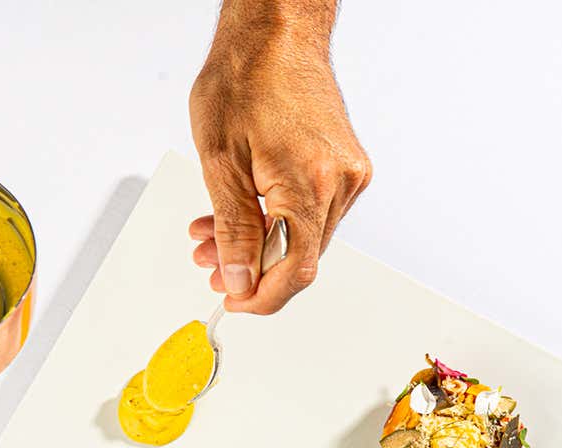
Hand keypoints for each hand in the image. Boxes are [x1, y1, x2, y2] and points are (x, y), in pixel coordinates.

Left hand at [188, 1, 370, 314]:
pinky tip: (246, 211)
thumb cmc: (247, 78)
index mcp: (310, 185)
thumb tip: (239, 277)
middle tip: (213, 265)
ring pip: (305, 235)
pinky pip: (313, 210)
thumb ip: (232, 229)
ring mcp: (348, 174)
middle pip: (301, 256)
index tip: (235, 301)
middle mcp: (340, 183)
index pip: (294, 271)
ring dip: (262, 243)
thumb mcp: (220, 162)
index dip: (262, 297)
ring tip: (215, 233)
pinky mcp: (345, 165)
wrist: (276, 33)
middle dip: (253, 268)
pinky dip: (279, 219)